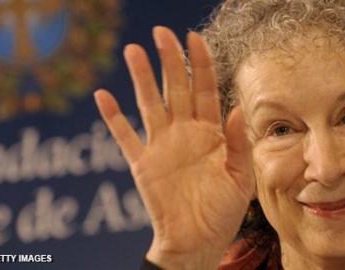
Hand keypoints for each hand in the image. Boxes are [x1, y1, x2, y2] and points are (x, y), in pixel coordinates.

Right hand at [94, 26, 254, 268]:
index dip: (200, 63)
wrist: (198, 242)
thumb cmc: (223, 212)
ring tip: (133, 51)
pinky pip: (125, 136)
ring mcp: (162, 145)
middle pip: (176, 88)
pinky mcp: (142, 163)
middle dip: (169, 60)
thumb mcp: (240, 178)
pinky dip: (113, 118)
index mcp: (211, 133)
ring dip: (141, 79)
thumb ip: (238, 143)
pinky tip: (103, 95)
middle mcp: (185, 132)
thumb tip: (236, 109)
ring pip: (149, 104)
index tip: (194, 38)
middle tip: (161, 33)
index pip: (205, 89)